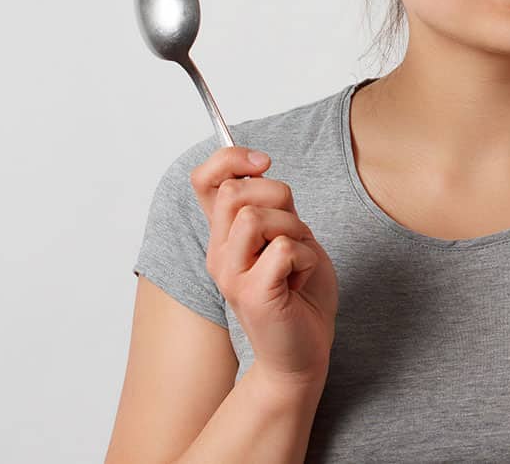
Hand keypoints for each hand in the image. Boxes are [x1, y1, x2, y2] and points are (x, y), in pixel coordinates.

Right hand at [190, 147, 338, 387]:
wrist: (303, 352)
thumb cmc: (299, 291)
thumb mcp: (287, 234)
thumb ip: (271, 204)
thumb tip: (258, 163)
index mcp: (224, 236)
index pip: (204, 179)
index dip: (230, 157)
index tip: (262, 162)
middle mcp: (219, 253)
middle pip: (234, 191)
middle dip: (277, 195)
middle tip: (293, 228)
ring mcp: (231, 275)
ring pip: (256, 217)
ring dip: (294, 229)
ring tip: (298, 258)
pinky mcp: (252, 294)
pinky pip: (283, 249)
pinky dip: (305, 257)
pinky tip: (300, 279)